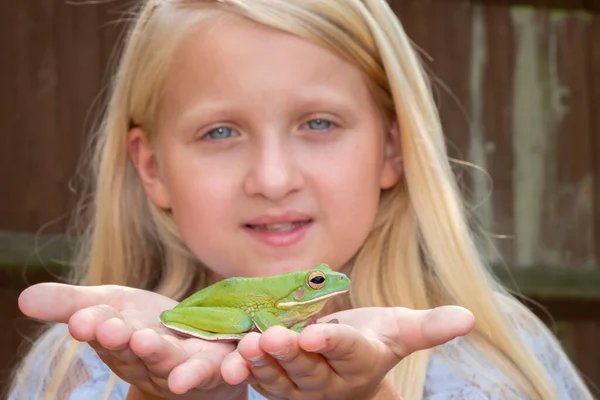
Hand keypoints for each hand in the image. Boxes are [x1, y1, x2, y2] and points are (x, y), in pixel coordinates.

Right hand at [18, 283, 250, 399]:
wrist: (195, 343)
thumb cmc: (145, 325)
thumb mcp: (109, 306)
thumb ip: (72, 304)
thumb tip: (24, 299)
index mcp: (124, 346)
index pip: (108, 337)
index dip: (97, 329)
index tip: (86, 320)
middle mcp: (155, 362)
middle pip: (142, 355)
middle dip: (130, 345)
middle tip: (120, 332)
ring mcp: (191, 368)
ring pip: (182, 367)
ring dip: (173, 362)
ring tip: (160, 348)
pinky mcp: (224, 367)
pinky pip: (231, 369)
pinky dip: (234, 368)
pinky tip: (237, 363)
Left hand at [222, 306, 473, 399]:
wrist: (347, 368)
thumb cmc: (374, 341)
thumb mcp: (400, 331)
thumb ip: (429, 328)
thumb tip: (470, 318)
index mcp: (360, 362)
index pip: (347, 352)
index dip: (332, 343)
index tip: (315, 333)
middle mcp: (329, 381)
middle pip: (308, 368)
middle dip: (290, 354)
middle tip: (271, 337)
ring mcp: (300, 386)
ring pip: (278, 375)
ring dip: (261, 361)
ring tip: (248, 343)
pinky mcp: (277, 381)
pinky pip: (259, 375)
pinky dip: (246, 365)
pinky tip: (234, 349)